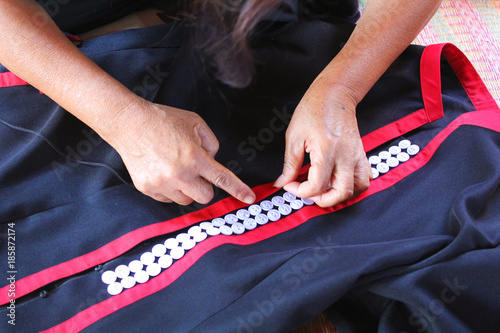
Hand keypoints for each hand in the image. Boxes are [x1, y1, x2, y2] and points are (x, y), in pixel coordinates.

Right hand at [112, 101, 255, 205]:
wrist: (130, 123)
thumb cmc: (164, 120)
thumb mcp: (196, 123)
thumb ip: (211, 144)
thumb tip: (213, 161)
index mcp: (194, 157)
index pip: (222, 178)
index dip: (238, 190)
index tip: (249, 198)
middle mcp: (179, 174)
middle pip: (205, 196)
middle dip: (205, 186)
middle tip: (196, 172)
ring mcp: (162, 183)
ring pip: (186, 200)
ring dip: (187, 189)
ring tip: (176, 169)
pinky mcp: (147, 188)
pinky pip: (167, 198)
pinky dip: (170, 189)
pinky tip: (163, 172)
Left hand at [274, 77, 371, 206]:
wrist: (335, 94)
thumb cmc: (313, 110)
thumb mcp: (294, 137)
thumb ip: (290, 164)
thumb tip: (282, 182)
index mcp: (326, 151)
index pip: (316, 186)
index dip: (299, 191)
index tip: (290, 184)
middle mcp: (345, 156)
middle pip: (340, 194)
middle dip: (322, 200)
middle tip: (308, 192)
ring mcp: (356, 156)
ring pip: (357, 189)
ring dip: (340, 196)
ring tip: (324, 190)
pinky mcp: (361, 154)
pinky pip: (364, 178)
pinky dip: (354, 186)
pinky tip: (339, 182)